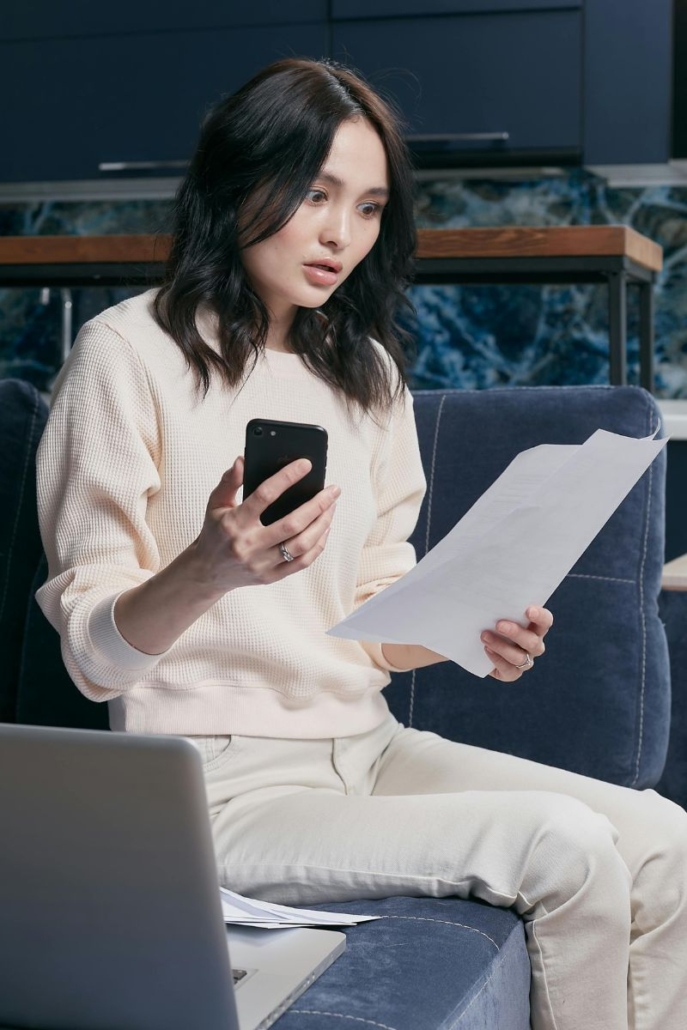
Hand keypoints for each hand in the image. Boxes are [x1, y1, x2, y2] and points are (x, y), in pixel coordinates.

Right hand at [192, 455, 339, 590]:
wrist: (206, 572)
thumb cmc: (215, 532)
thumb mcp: (215, 504)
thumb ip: (229, 481)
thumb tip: (243, 460)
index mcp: (235, 523)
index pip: (265, 495)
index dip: (287, 477)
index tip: (306, 464)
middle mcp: (249, 545)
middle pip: (292, 523)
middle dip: (318, 504)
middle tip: (333, 490)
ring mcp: (261, 564)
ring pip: (301, 545)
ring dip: (322, 524)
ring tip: (332, 507)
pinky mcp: (270, 577)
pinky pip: (302, 562)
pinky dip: (318, 544)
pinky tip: (324, 528)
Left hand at [481, 606, 552, 681]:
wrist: (475, 642)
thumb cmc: (488, 619)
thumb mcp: (493, 610)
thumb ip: (498, 603)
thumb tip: (490, 589)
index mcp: (535, 626)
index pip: (545, 621)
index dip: (540, 616)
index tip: (528, 610)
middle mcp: (534, 644)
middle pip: (532, 641)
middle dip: (516, 633)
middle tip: (499, 624)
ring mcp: (525, 660)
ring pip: (520, 658)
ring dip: (501, 647)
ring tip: (484, 636)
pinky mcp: (512, 673)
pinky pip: (510, 671)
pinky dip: (497, 660)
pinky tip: (486, 649)